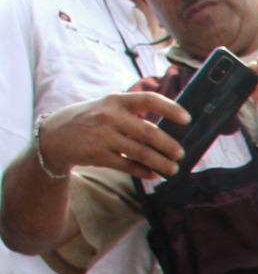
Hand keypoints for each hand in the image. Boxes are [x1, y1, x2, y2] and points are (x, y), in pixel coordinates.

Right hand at [36, 91, 187, 180]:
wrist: (54, 136)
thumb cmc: (90, 120)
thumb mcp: (107, 108)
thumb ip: (133, 114)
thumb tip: (167, 130)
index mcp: (116, 100)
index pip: (148, 99)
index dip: (170, 108)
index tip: (187, 119)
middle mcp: (110, 116)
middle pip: (149, 132)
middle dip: (169, 145)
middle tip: (181, 154)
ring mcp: (103, 136)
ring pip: (141, 152)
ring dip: (161, 163)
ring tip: (172, 169)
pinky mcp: (98, 155)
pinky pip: (128, 165)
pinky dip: (143, 171)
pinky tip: (152, 174)